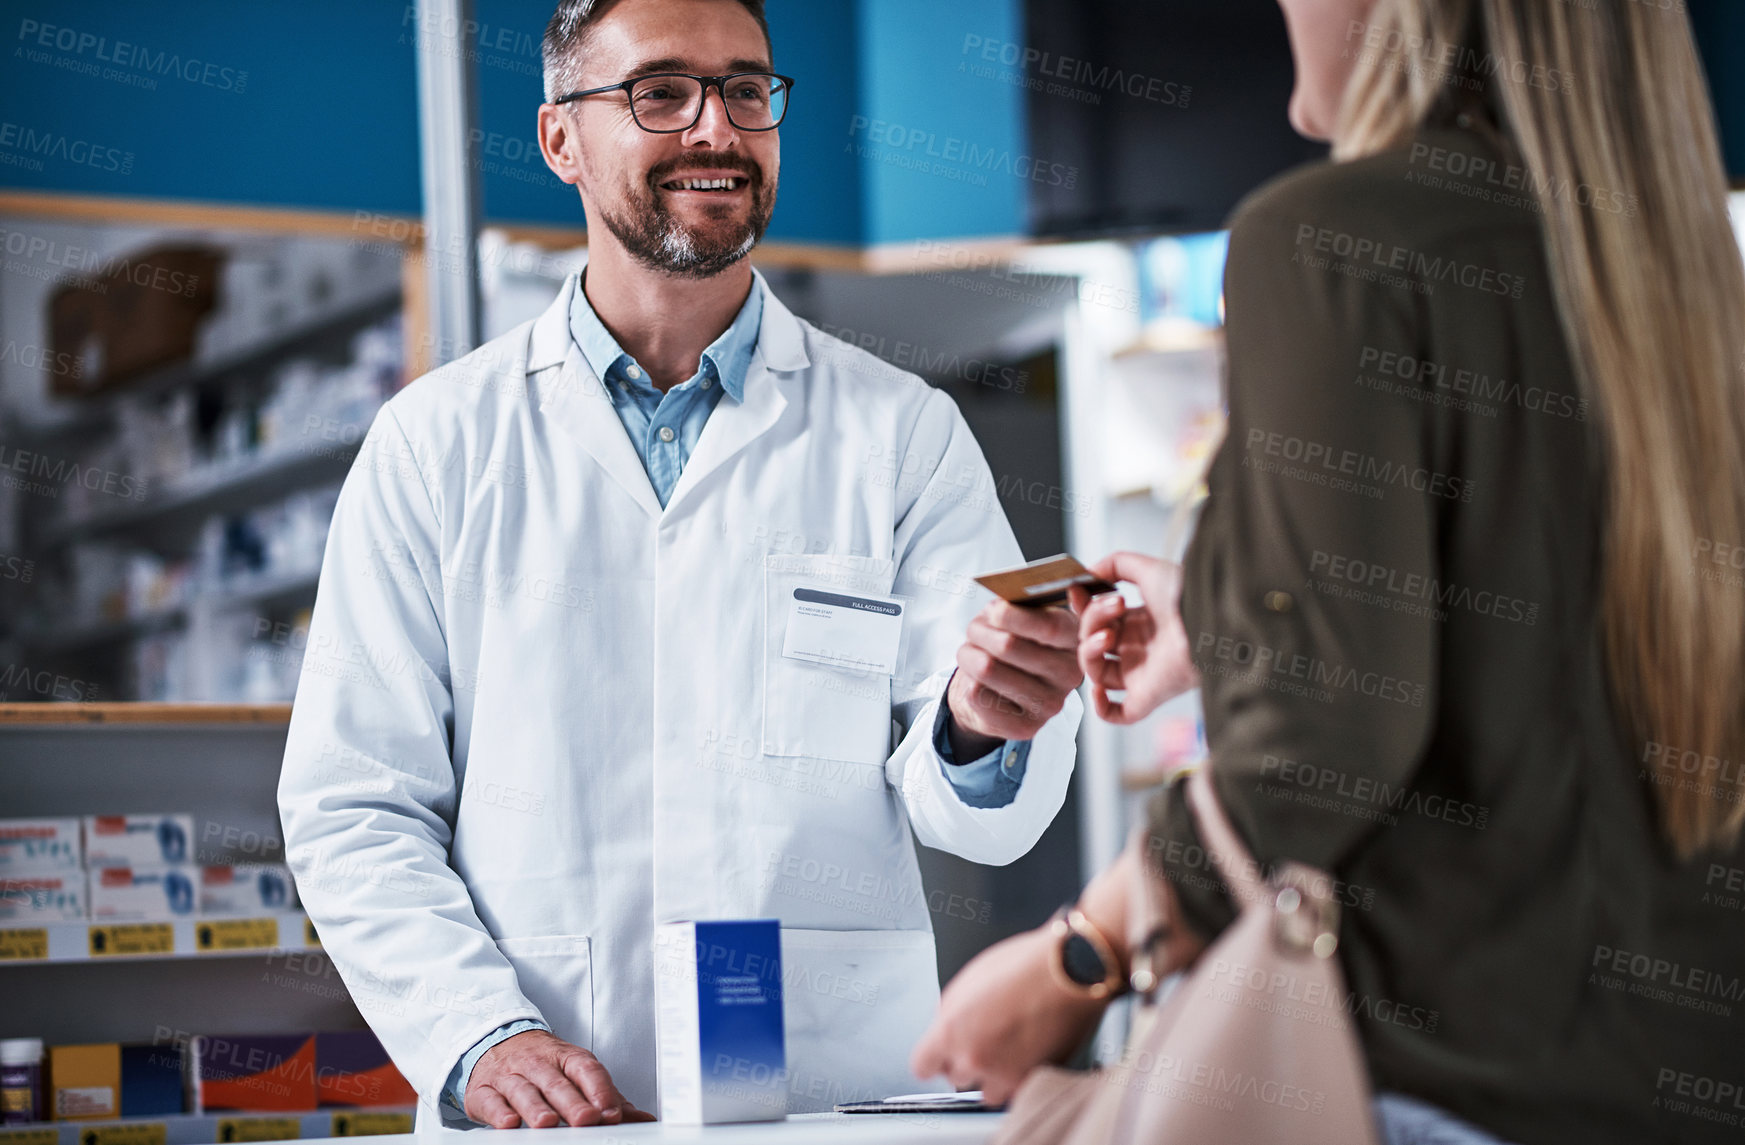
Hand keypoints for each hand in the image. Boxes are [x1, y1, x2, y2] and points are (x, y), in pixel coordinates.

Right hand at [464, 1029, 655, 1128]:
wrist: (495, 1042)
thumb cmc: (543, 1064)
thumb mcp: (575, 1073)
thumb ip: (608, 1097)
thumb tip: (643, 1120)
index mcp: (566, 1058)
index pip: (586, 1069)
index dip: (599, 1089)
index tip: (610, 1112)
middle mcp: (538, 1064)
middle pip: (557, 1083)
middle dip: (572, 1103)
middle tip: (586, 1120)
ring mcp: (510, 1076)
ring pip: (524, 1091)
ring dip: (536, 1108)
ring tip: (547, 1123)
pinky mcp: (484, 1091)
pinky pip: (491, 1100)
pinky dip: (499, 1112)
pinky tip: (509, 1123)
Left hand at [909, 927, 1107, 1104]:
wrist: (1073, 970)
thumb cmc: (1026, 965)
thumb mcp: (970, 978)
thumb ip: (950, 1011)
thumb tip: (945, 1027)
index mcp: (951, 1030)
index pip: (922, 1066)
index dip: (933, 1058)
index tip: (940, 1054)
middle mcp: (974, 1058)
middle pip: (956, 1077)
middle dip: (967, 1060)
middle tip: (986, 1037)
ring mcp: (1005, 1074)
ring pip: (987, 1092)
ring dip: (994, 1075)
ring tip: (1010, 1046)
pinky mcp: (1034, 1081)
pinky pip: (1018, 1091)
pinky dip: (1021, 1077)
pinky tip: (1029, 1050)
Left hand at [947, 599, 1083, 744]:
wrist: (999, 688)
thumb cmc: (1013, 640)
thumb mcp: (1021, 614)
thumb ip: (1019, 605)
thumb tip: (1000, 608)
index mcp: (1075, 639)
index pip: (1049, 627)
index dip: (1014, 616)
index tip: (993, 610)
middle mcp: (1070, 675)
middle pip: (1008, 645)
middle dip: (979, 631)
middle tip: (975, 630)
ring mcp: (1051, 704)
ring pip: (988, 669)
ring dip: (968, 655)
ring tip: (971, 653)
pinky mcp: (1026, 728)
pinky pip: (977, 694)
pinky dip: (968, 682)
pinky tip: (979, 682)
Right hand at [1068, 553, 1196, 724]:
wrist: (1207, 622)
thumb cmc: (1184, 597)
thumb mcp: (1147, 569)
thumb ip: (1115, 565)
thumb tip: (1087, 574)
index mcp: (1139, 623)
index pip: (1097, 621)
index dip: (1084, 609)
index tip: (1079, 592)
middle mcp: (1137, 649)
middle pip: (1092, 643)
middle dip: (1090, 621)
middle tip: (1115, 606)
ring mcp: (1140, 675)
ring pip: (1096, 673)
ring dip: (1089, 652)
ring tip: (1108, 635)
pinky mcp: (1146, 697)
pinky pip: (1117, 714)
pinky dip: (1101, 706)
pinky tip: (1098, 687)